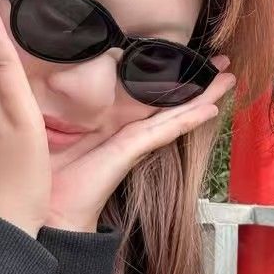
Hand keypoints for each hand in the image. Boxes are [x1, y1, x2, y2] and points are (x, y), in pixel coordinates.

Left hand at [45, 61, 235, 232]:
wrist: (48, 210)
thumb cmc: (46, 173)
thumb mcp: (52, 128)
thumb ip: (60, 108)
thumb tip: (49, 79)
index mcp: (113, 129)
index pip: (147, 101)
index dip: (170, 82)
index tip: (188, 63)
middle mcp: (129, 136)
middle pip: (170, 106)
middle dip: (197, 87)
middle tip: (224, 66)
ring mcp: (133, 144)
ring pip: (175, 115)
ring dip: (202, 98)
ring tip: (227, 79)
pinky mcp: (130, 152)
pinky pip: (163, 131)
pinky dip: (187, 119)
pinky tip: (209, 109)